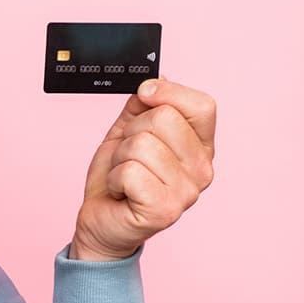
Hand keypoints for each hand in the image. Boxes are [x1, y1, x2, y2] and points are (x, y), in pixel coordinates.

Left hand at [71, 76, 216, 260]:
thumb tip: (156, 81)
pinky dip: (115, 178)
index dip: (169, 93)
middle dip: (131, 131)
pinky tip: (121, 193)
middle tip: (127, 156)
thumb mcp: (128, 132)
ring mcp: (187, 193)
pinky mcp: (164, 211)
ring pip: (142, 144)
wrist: (101, 221)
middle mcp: (202, 170)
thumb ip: (143, 106)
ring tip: (123, 177)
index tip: (144, 96)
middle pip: (164, 119)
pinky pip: (131, 171)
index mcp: (201, 147)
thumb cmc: (118, 179)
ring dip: (119, 158)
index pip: (203, 105)